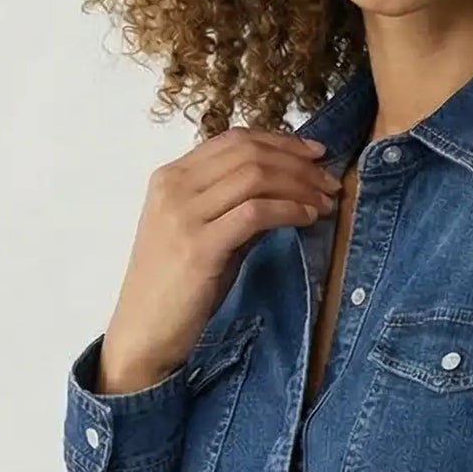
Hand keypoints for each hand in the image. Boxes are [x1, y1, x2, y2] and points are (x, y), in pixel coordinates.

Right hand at [97, 127, 342, 391]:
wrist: (143, 332)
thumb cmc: (176, 288)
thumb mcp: (204, 234)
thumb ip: (236, 207)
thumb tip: (288, 190)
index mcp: (170, 177)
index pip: (234, 139)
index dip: (281, 141)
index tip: (316, 153)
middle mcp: (173, 187)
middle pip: (248, 152)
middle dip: (298, 163)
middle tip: (329, 181)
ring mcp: (183, 215)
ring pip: (255, 176)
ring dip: (300, 185)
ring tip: (325, 202)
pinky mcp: (199, 247)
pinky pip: (255, 212)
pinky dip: (289, 210)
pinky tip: (308, 218)